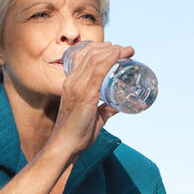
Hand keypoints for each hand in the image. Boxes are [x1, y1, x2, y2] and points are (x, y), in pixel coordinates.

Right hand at [49, 41, 134, 158]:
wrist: (66, 144)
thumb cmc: (78, 133)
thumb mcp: (94, 116)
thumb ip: (105, 109)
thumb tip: (117, 105)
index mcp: (71, 84)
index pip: (82, 58)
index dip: (98, 49)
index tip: (112, 48)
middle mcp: (72, 82)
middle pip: (90, 55)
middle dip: (109, 48)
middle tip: (124, 48)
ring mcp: (77, 86)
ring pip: (95, 59)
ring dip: (113, 51)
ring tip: (127, 50)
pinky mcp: (85, 94)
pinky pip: (98, 70)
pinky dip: (110, 59)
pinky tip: (118, 55)